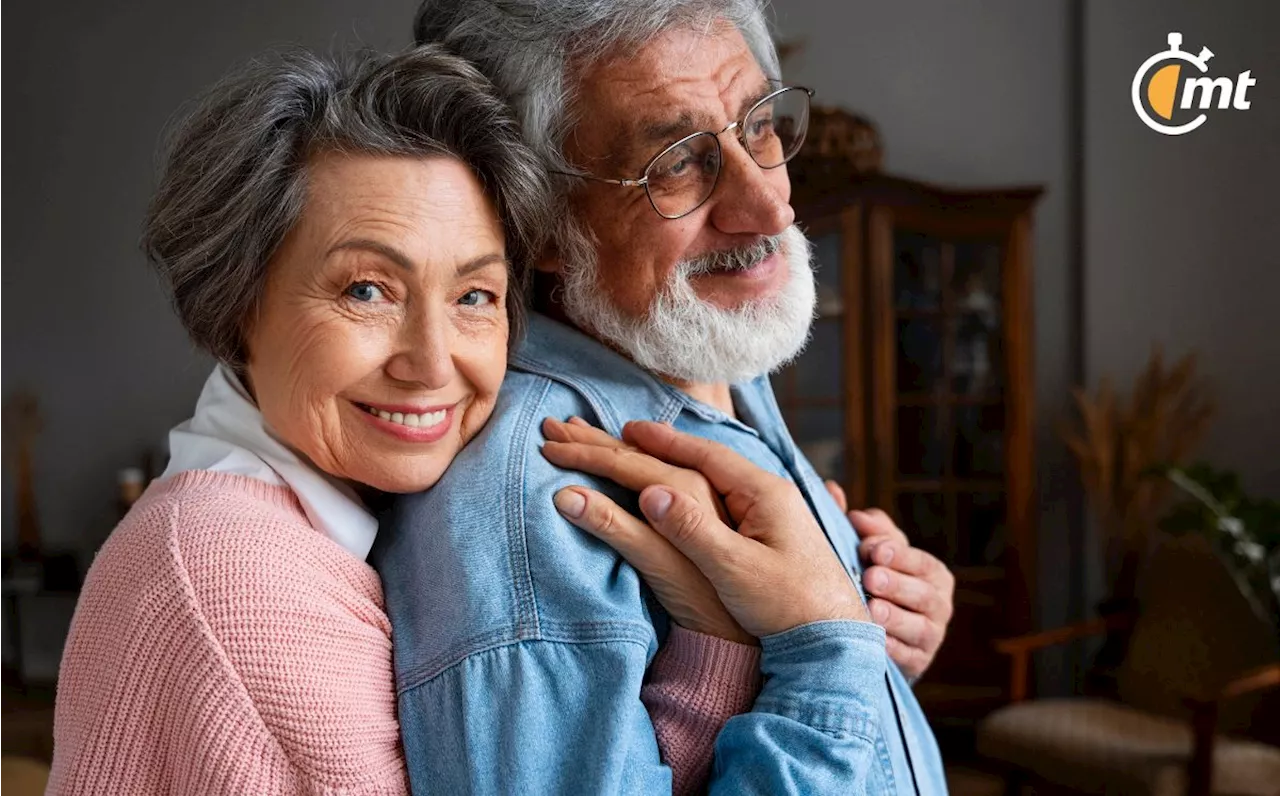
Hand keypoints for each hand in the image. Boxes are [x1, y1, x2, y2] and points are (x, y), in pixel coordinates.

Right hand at [546, 420, 867, 639]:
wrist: (837, 640)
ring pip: (718, 479)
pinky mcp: (774, 534)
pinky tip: (688, 494)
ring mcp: (775, 514)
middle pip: (710, 462)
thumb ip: (694, 530)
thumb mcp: (736, 570)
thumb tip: (651, 491)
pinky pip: (726, 498)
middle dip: (667, 448)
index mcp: (765, 494)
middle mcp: (772, 495)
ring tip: (651, 455)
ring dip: (681, 465)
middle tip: (628, 433)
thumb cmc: (790, 608)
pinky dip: (697, 489)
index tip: (629, 429)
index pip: (706, 456)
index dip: (664, 442)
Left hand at [825, 481, 954, 679]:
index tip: (870, 547)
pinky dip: (893, 650)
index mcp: (930, 572)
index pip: (920, 560)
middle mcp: (937, 604)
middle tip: (871, 577)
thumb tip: (832, 490)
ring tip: (872, 610)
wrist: (870, 640)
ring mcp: (930, 637)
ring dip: (896, 618)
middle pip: (924, 593)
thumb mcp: (868, 554)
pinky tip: (875, 643)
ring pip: (920, 627)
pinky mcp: (918, 664)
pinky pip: (909, 658)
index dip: (897, 552)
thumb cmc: (870, 585)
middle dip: (897, 583)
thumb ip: (856, 526)